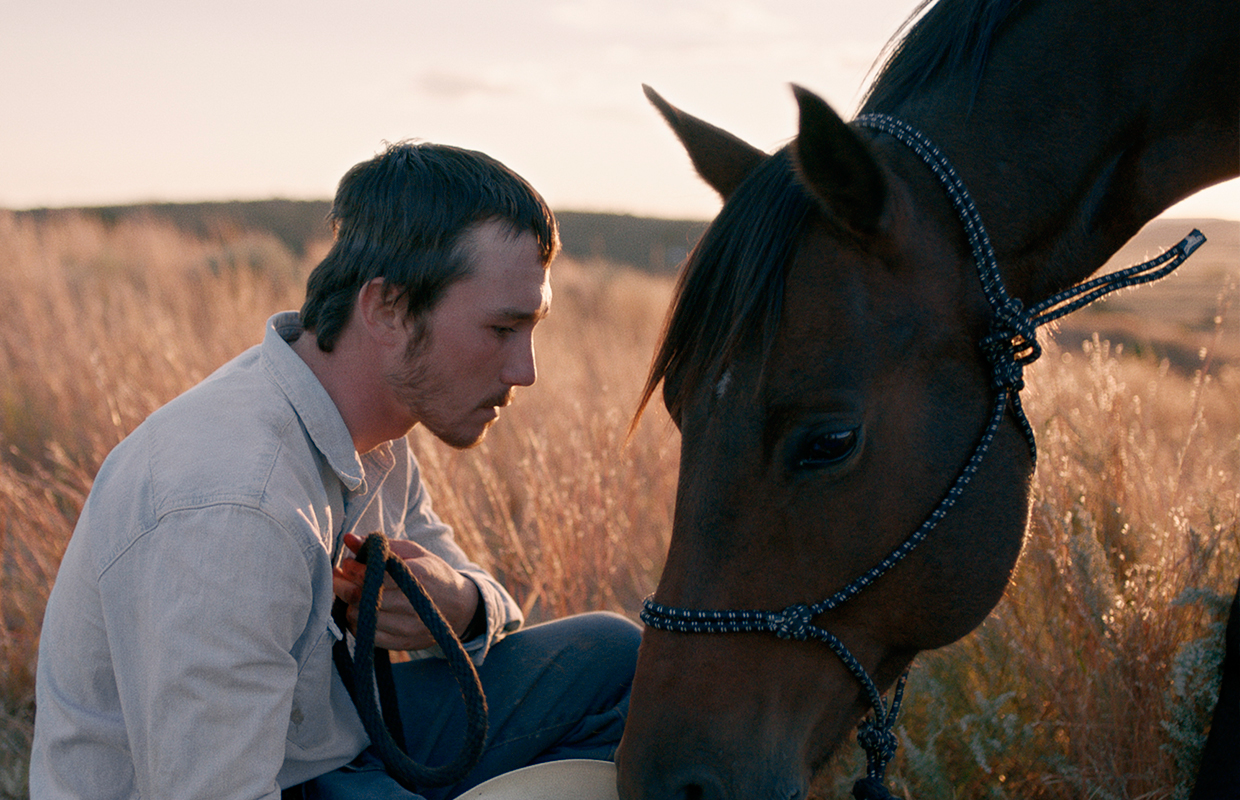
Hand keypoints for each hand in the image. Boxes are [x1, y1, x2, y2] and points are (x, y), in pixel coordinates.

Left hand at [333, 532, 480, 650]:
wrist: (459, 607)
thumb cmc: (433, 573)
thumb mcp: (413, 552)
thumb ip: (381, 545)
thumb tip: (349, 538)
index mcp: (419, 576)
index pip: (376, 575)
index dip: (355, 569)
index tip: (347, 563)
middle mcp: (415, 604)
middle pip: (365, 599)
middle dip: (343, 587)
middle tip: (338, 577)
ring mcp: (410, 627)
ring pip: (362, 619)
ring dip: (349, 605)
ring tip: (351, 593)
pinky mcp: (404, 643)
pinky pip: (368, 637)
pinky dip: (358, 623)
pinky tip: (361, 611)